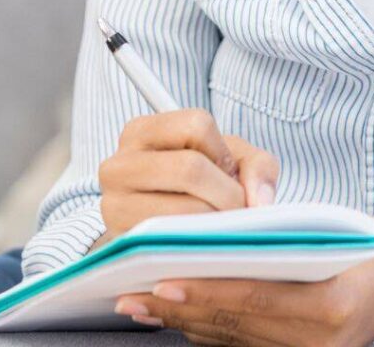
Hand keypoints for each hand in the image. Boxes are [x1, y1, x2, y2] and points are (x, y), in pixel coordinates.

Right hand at [97, 108, 279, 242]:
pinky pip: (168, 246)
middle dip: (227, 194)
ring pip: (180, 210)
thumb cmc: (197, 187)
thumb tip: (260, 202)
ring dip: (215, 224)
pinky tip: (205, 246)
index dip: (223, 152)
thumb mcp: (227, 161)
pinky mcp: (119, 245)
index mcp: (142, 131)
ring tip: (221, 228)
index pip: (196, 125)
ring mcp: (113, 206)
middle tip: (238, 211)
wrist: (157, 230)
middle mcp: (118, 165)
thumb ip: (257, 167)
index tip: (228, 173)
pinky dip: (197, 248)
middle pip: (189, 168)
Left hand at [113, 217, 373, 345]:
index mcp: (329, 307)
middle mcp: (319, 343)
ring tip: (145, 304)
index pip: (250, 298)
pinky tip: (183, 315)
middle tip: (132, 294)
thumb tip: (214, 240)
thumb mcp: (330, 229)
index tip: (160, 281)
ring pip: (234, 340)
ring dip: (187, 323)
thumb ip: (278, 241)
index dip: (201, 291)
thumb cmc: (373, 241)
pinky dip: (213, 330)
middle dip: (180, 310)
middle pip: (234, 325)